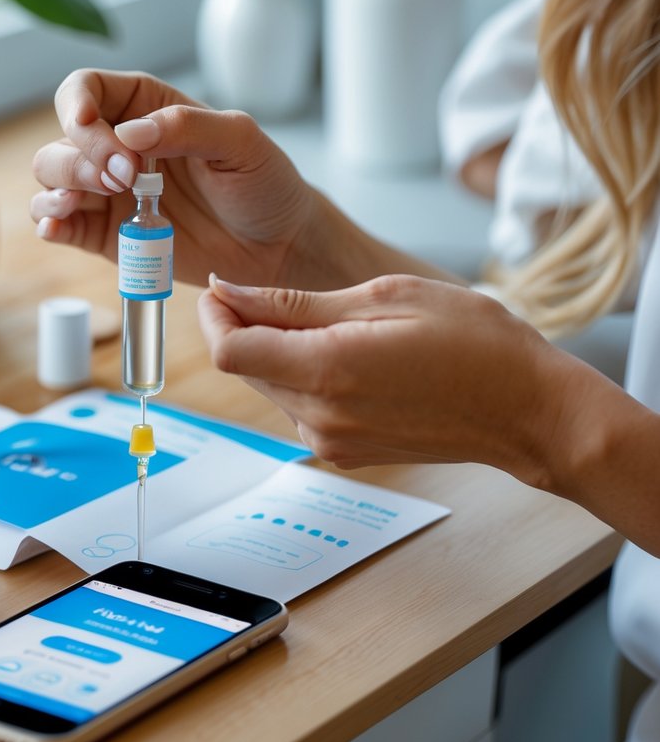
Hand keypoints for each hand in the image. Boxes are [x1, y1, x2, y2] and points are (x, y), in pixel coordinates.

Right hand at [30, 69, 315, 286]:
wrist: (277, 246)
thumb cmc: (264, 185)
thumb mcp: (240, 142)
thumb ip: (187, 127)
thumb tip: (130, 133)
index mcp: (145, 108)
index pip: (86, 90)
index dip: (77, 106)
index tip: (91, 128)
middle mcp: (117, 146)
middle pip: (62, 138)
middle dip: (80, 158)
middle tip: (124, 180)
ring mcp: (108, 192)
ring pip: (51, 178)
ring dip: (59, 187)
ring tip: (89, 200)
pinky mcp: (106, 235)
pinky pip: (59, 224)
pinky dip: (49, 223)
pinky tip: (58, 227)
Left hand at [197, 273, 585, 480]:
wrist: (526, 411)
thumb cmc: (473, 343)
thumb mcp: (384, 297)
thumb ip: (295, 302)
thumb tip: (229, 292)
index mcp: (325, 372)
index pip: (227, 351)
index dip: (214, 316)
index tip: (222, 289)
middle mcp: (318, 417)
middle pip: (245, 367)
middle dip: (245, 327)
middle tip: (276, 293)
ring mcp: (329, 441)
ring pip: (271, 385)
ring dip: (278, 352)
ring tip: (331, 323)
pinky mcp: (343, 452)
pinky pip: (299, 407)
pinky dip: (305, 376)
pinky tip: (348, 356)